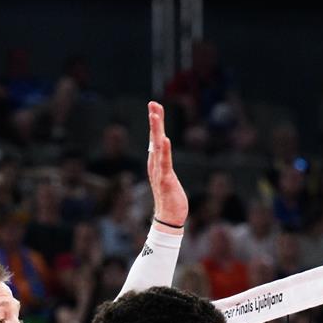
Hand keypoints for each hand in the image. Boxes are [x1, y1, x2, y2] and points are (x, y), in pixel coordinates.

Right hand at [145, 102, 186, 229]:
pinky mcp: (166, 180)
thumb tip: (159, 152)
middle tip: (153, 103)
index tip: (155, 107)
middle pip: (154, 138)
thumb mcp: (167, 176)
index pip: (155, 139)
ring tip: (155, 115)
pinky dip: (164, 150)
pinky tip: (164, 139)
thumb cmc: (170, 199)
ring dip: (156, 130)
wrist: (169, 219)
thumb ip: (163, 164)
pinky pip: (165, 163)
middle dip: (154, 120)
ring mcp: (159, 172)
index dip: (155, 123)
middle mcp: (155, 165)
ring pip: (157, 147)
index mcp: (156, 163)